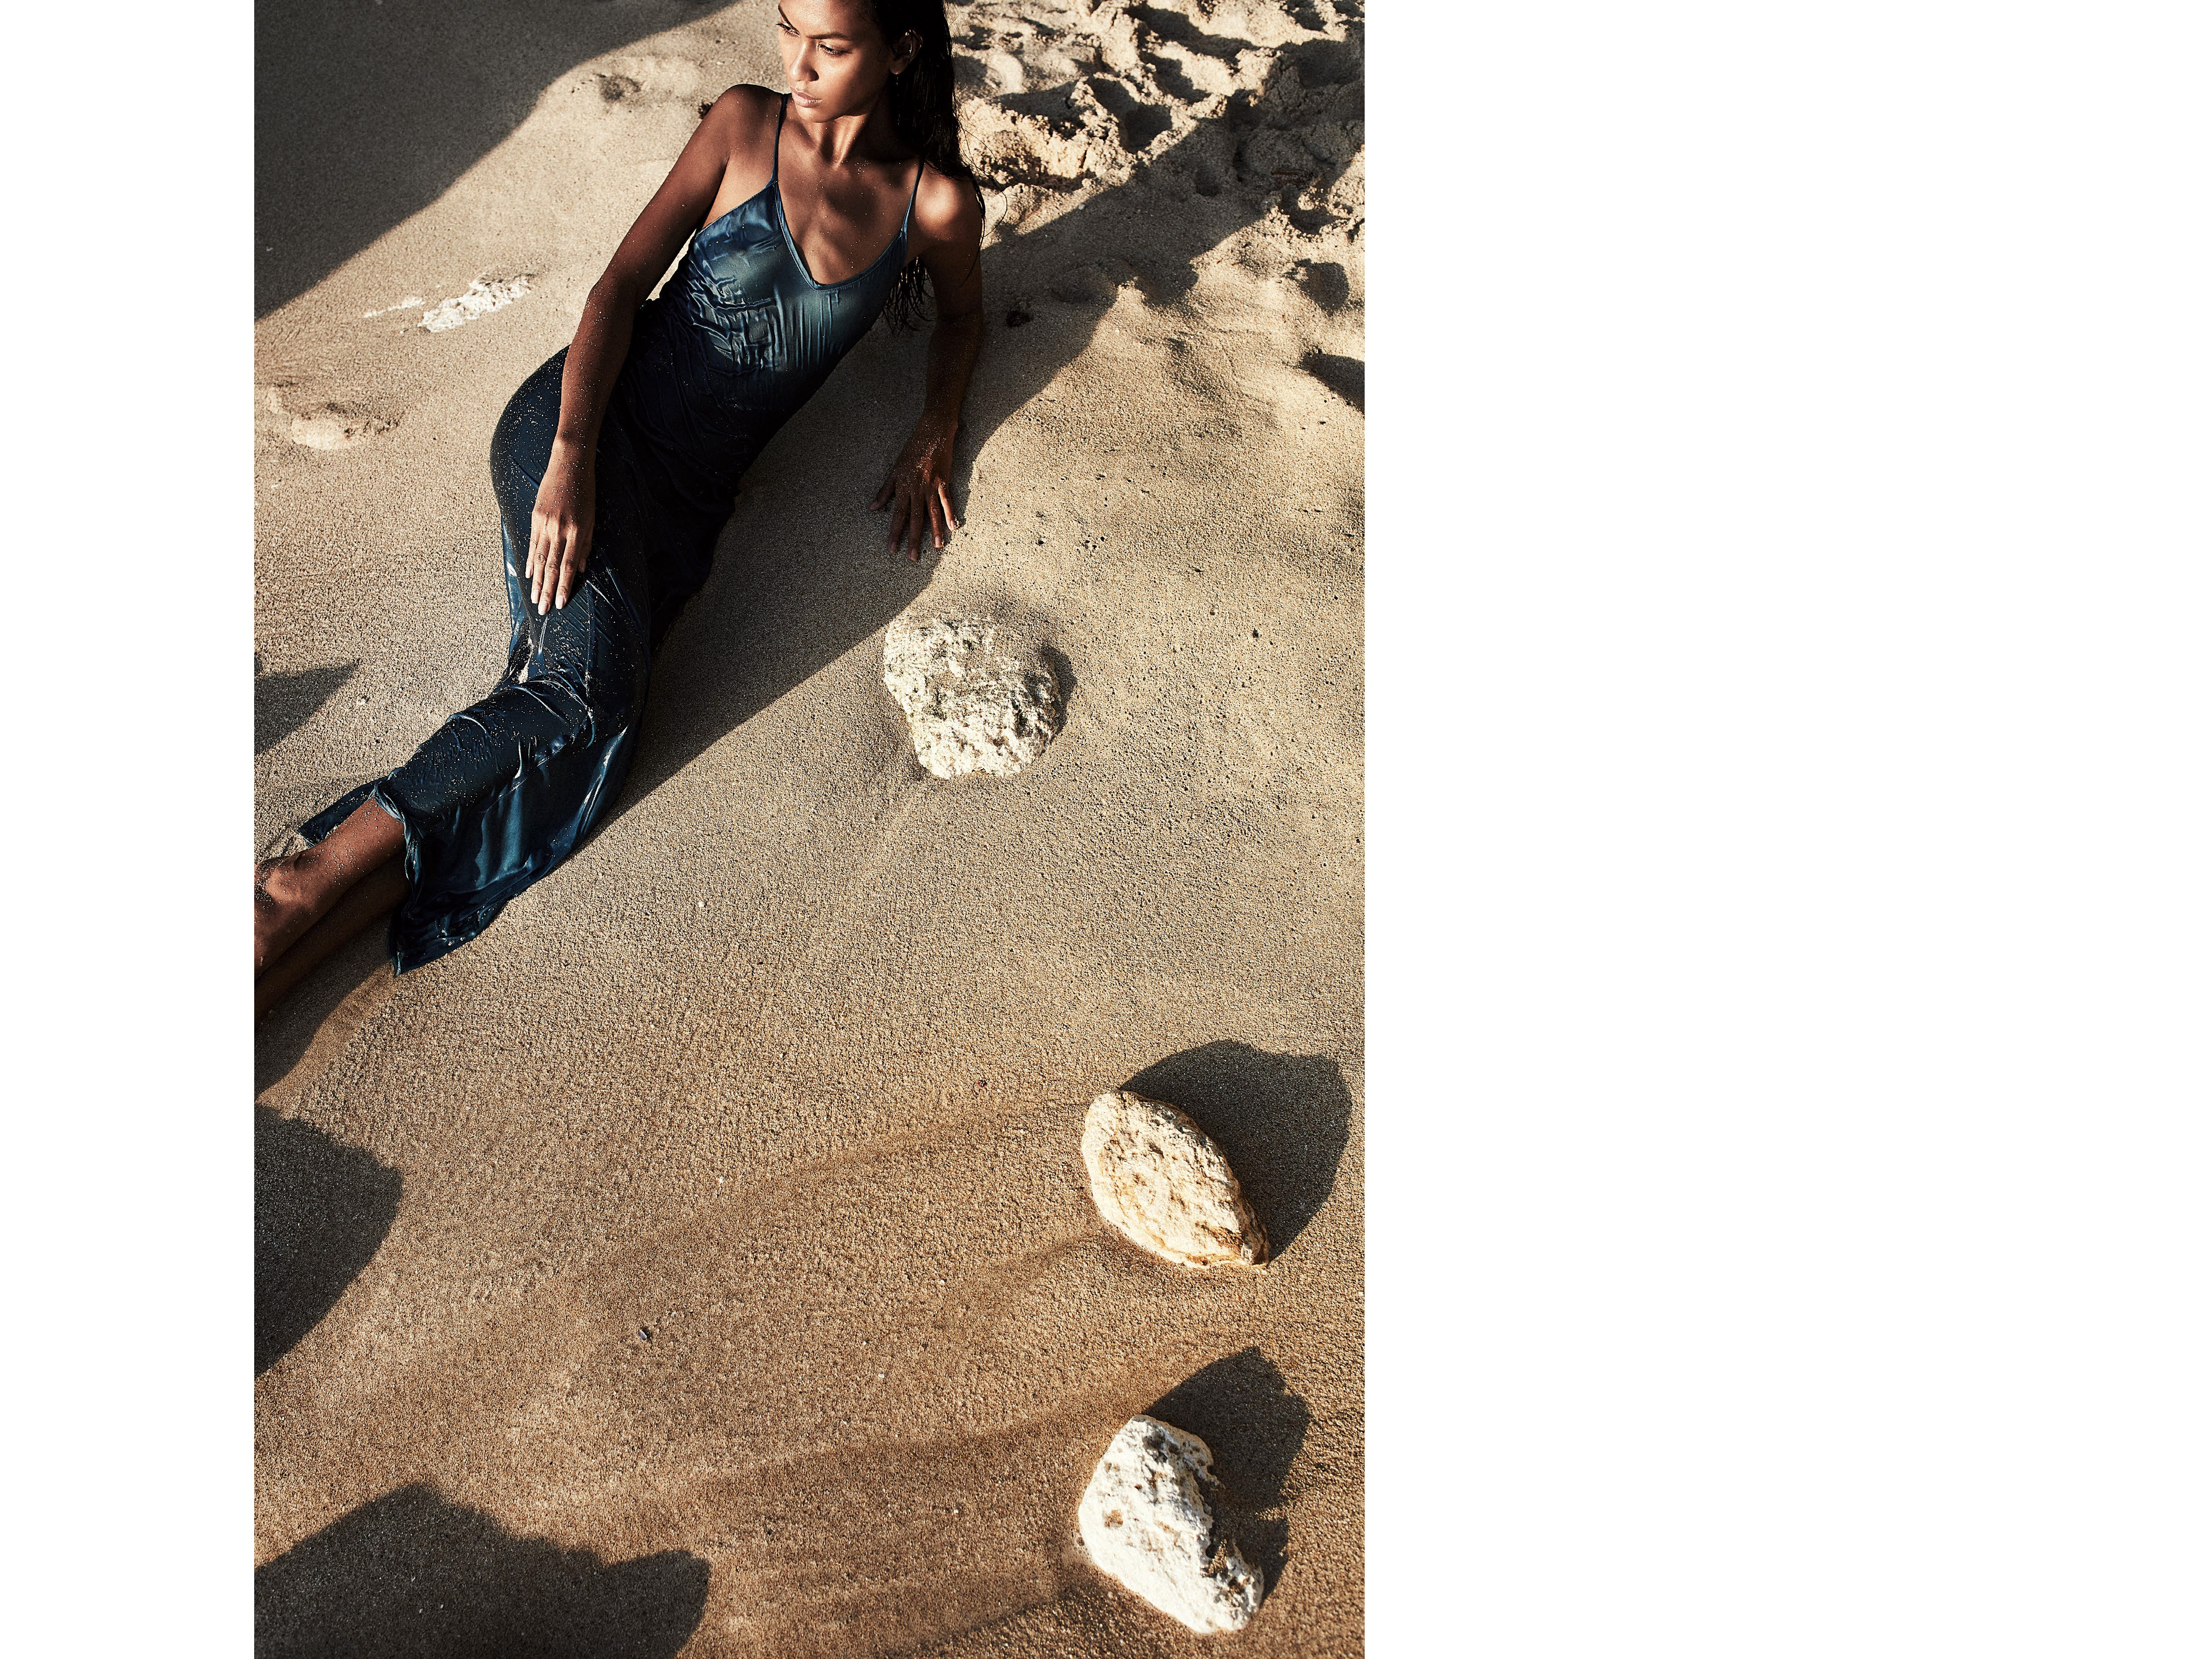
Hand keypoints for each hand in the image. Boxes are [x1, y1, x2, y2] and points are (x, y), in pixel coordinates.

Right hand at [527, 443, 595, 612]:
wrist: (569, 465)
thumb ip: (586, 545)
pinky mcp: (535, 517)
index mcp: (577, 532)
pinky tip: (528, 574)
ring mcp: (545, 523)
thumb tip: (579, 570)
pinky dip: (530, 561)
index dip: (564, 587)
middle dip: (547, 590)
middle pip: (551, 566)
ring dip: (536, 581)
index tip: (560, 604)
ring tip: (534, 598)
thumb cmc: (586, 493)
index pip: (568, 566)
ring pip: (538, 558)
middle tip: (543, 610)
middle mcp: (559, 530)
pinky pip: (532, 543)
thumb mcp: (593, 519)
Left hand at [870, 423, 959, 561]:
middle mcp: (916, 488)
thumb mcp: (894, 469)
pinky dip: (951, 514)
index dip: (895, 533)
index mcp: (903, 486)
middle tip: (913, 558)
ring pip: (932, 512)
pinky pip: (948, 500)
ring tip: (936, 548)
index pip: (897, 514)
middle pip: (914, 518)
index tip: (892, 549)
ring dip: (934, 531)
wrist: (932, 431)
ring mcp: (931, 485)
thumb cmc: (912, 449)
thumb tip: (872, 508)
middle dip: (914, 539)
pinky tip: (954, 528)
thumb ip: (884, 491)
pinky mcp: (945, 480)